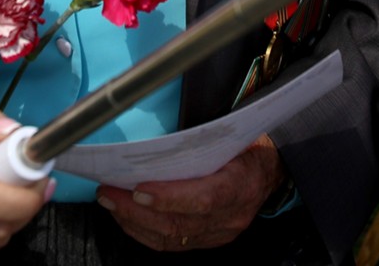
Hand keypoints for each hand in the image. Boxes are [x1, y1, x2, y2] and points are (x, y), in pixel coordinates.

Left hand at [96, 137, 283, 252]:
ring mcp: (220, 233)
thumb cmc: (247, 146)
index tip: (138, 188)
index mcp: (241, 185)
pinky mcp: (209, 240)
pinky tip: (126, 217)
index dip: (169, 198)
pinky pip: (172, 243)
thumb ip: (200, 142)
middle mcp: (231, 216)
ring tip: (110, 202)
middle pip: (179, 223)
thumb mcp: (231, 135)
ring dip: (134, 221)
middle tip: (108, 192)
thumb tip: (156, 142)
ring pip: (171, 238)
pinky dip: (144, 231)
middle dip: (136, 210)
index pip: (204, 198)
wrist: (270, 170)